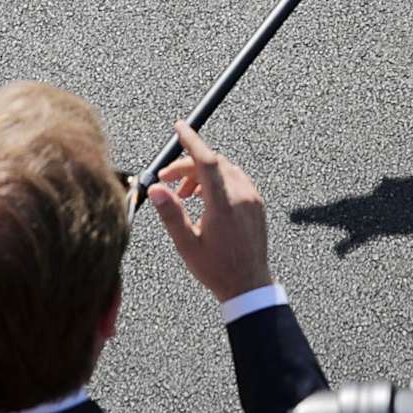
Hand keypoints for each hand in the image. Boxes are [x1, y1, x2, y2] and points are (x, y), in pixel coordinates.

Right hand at [145, 121, 272, 301]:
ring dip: (201, 174)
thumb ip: (171, 214)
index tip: (179, 127)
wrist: (249, 285)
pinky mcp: (257, 203)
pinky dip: (217, 180)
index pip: (207, 161)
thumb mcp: (187, 244)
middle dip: (187, 165)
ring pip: (224, 170)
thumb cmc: (216, 268)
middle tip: (166, 180)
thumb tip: (155, 189)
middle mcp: (242, 196)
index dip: (192, 141)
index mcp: (223, 205)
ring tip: (184, 194)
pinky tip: (204, 198)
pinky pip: (236, 179)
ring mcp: (252, 198)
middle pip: (213, 164)